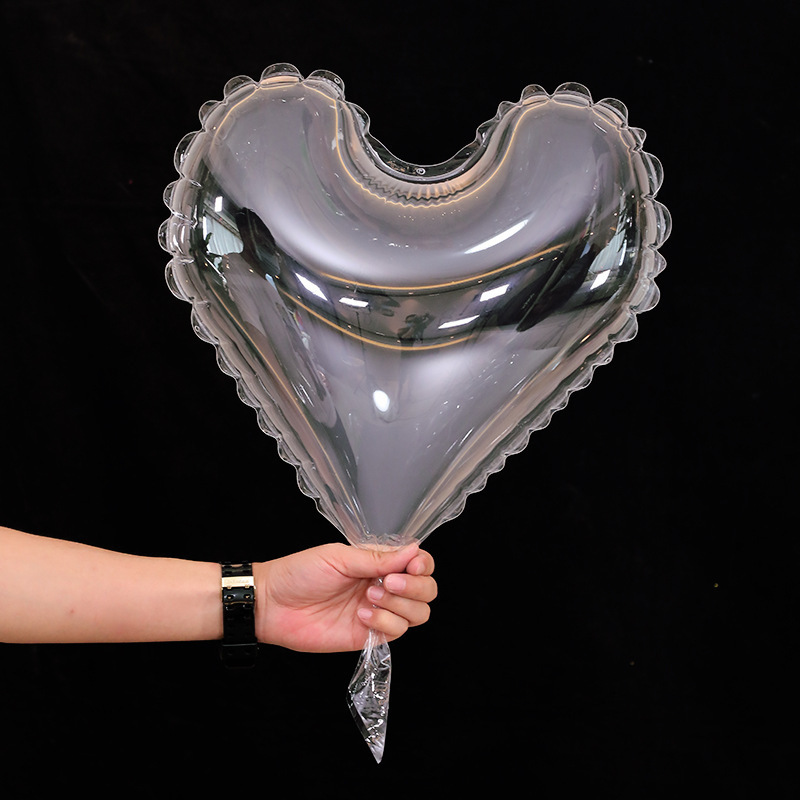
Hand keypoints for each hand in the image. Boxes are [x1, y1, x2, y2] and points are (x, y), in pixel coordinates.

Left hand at [254, 542, 435, 652]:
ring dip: (400, 605)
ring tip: (370, 598)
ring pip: (417, 614)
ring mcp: (379, 612)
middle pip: (426, 591)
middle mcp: (384, 586)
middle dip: (415, 587)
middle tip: (389, 583)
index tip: (412, 566)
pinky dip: (384, 622)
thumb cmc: (300, 573)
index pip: (419, 563)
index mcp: (378, 562)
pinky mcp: (369, 635)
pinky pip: (396, 632)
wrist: (272, 604)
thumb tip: (414, 549)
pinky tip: (361, 615)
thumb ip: (378, 558)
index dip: (423, 565)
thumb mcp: (340, 557)